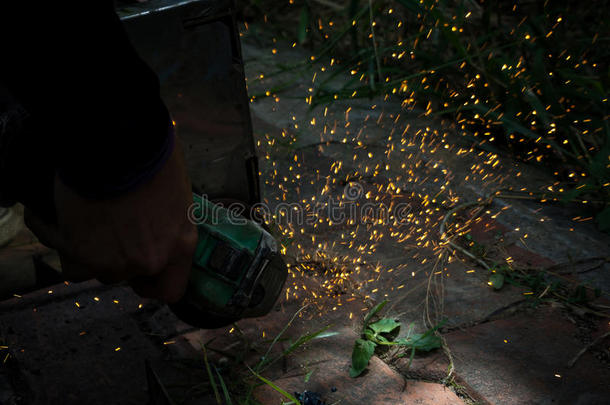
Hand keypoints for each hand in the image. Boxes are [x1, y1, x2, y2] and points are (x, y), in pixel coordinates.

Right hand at [25, 140, 197, 301]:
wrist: (119, 141)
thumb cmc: (152, 156)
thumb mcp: (176, 193)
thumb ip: (169, 222)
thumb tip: (157, 225)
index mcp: (181, 245)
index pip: (170, 291)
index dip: (152, 282)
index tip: (141, 272)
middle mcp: (150, 260)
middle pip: (127, 276)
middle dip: (117, 258)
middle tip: (108, 229)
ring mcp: (116, 262)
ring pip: (97, 269)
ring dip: (90, 249)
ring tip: (84, 218)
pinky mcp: (83, 255)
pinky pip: (69, 262)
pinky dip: (60, 241)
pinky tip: (56, 220)